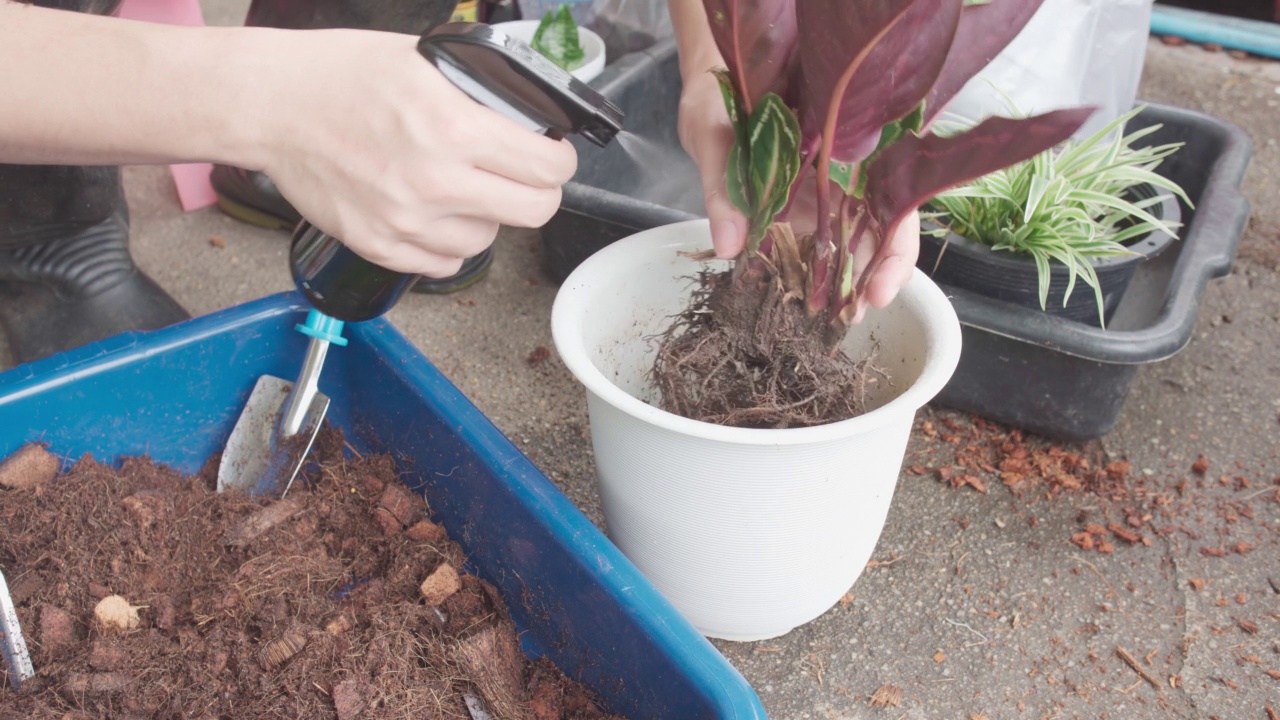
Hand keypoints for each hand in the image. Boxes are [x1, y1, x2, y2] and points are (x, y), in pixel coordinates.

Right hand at [243, 29, 577, 277]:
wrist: (271, 106)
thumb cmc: (338, 76)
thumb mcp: (424, 62)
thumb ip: (478, 94)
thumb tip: (526, 116)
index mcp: (453, 128)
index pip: (548, 169)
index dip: (558, 161)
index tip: (551, 157)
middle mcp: (434, 181)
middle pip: (532, 213)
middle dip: (536, 192)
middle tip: (522, 178)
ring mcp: (406, 221)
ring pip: (488, 240)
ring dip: (486, 217)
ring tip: (462, 189)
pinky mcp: (380, 246)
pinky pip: (444, 264)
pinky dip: (448, 243)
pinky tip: (434, 213)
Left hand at [676, 69, 918, 320]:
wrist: (706, 96)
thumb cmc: (718, 102)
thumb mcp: (714, 135)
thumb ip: (722, 184)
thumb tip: (729, 245)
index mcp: (841, 148)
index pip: (891, 200)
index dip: (895, 247)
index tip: (880, 289)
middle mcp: (840, 176)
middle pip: (882, 230)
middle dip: (877, 277)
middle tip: (854, 317)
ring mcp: (820, 198)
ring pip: (852, 245)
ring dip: (848, 285)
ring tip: (833, 321)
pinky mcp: (795, 215)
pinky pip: (813, 251)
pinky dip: (813, 279)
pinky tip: (804, 306)